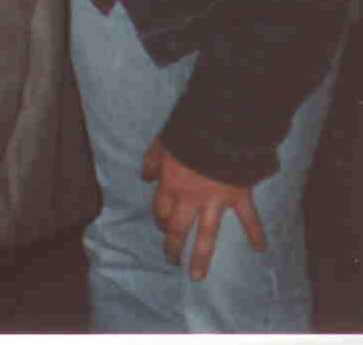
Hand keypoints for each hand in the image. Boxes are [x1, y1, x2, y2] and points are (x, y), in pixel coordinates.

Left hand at [142, 137, 265, 280]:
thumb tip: (145, 177)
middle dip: (173, 246)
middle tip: (171, 260)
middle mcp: (190, 198)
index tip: (162, 227)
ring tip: (197, 275)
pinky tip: (260, 249)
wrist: (218, 130)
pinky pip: (249, 218)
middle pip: (179, 229)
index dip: (160, 220)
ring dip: (202, 256)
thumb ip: (151, 162)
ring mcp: (216, 200)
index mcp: (170, 185)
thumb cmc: (186, 135)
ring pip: (207, 234)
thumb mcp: (160, 144)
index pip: (161, 210)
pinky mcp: (238, 196)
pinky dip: (256, 232)